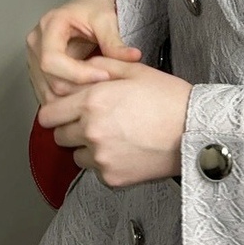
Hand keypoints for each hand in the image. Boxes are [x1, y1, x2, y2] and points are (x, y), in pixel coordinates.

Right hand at [26, 0, 141, 105]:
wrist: (87, 6)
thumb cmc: (93, 8)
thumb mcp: (106, 19)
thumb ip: (115, 41)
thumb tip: (132, 57)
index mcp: (49, 25)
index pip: (52, 60)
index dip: (78, 74)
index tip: (105, 76)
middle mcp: (36, 42)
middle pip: (51, 80)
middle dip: (80, 88)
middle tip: (106, 87)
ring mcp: (33, 58)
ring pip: (49, 93)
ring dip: (75, 98)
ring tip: (100, 90)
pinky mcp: (38, 72)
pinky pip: (50, 95)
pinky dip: (69, 99)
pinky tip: (88, 93)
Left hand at [38, 57, 191, 186]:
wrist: (194, 130)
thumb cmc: (169, 98)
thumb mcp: (135, 70)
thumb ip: (102, 66)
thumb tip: (82, 69)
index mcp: (93, 101)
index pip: (48, 114)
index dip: (56, 110)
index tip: (66, 109)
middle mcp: (91, 130)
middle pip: (58, 136)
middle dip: (71, 127)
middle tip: (94, 120)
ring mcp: (100, 157)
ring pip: (76, 155)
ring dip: (86, 147)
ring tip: (113, 135)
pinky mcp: (111, 178)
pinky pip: (95, 170)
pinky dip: (104, 162)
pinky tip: (125, 149)